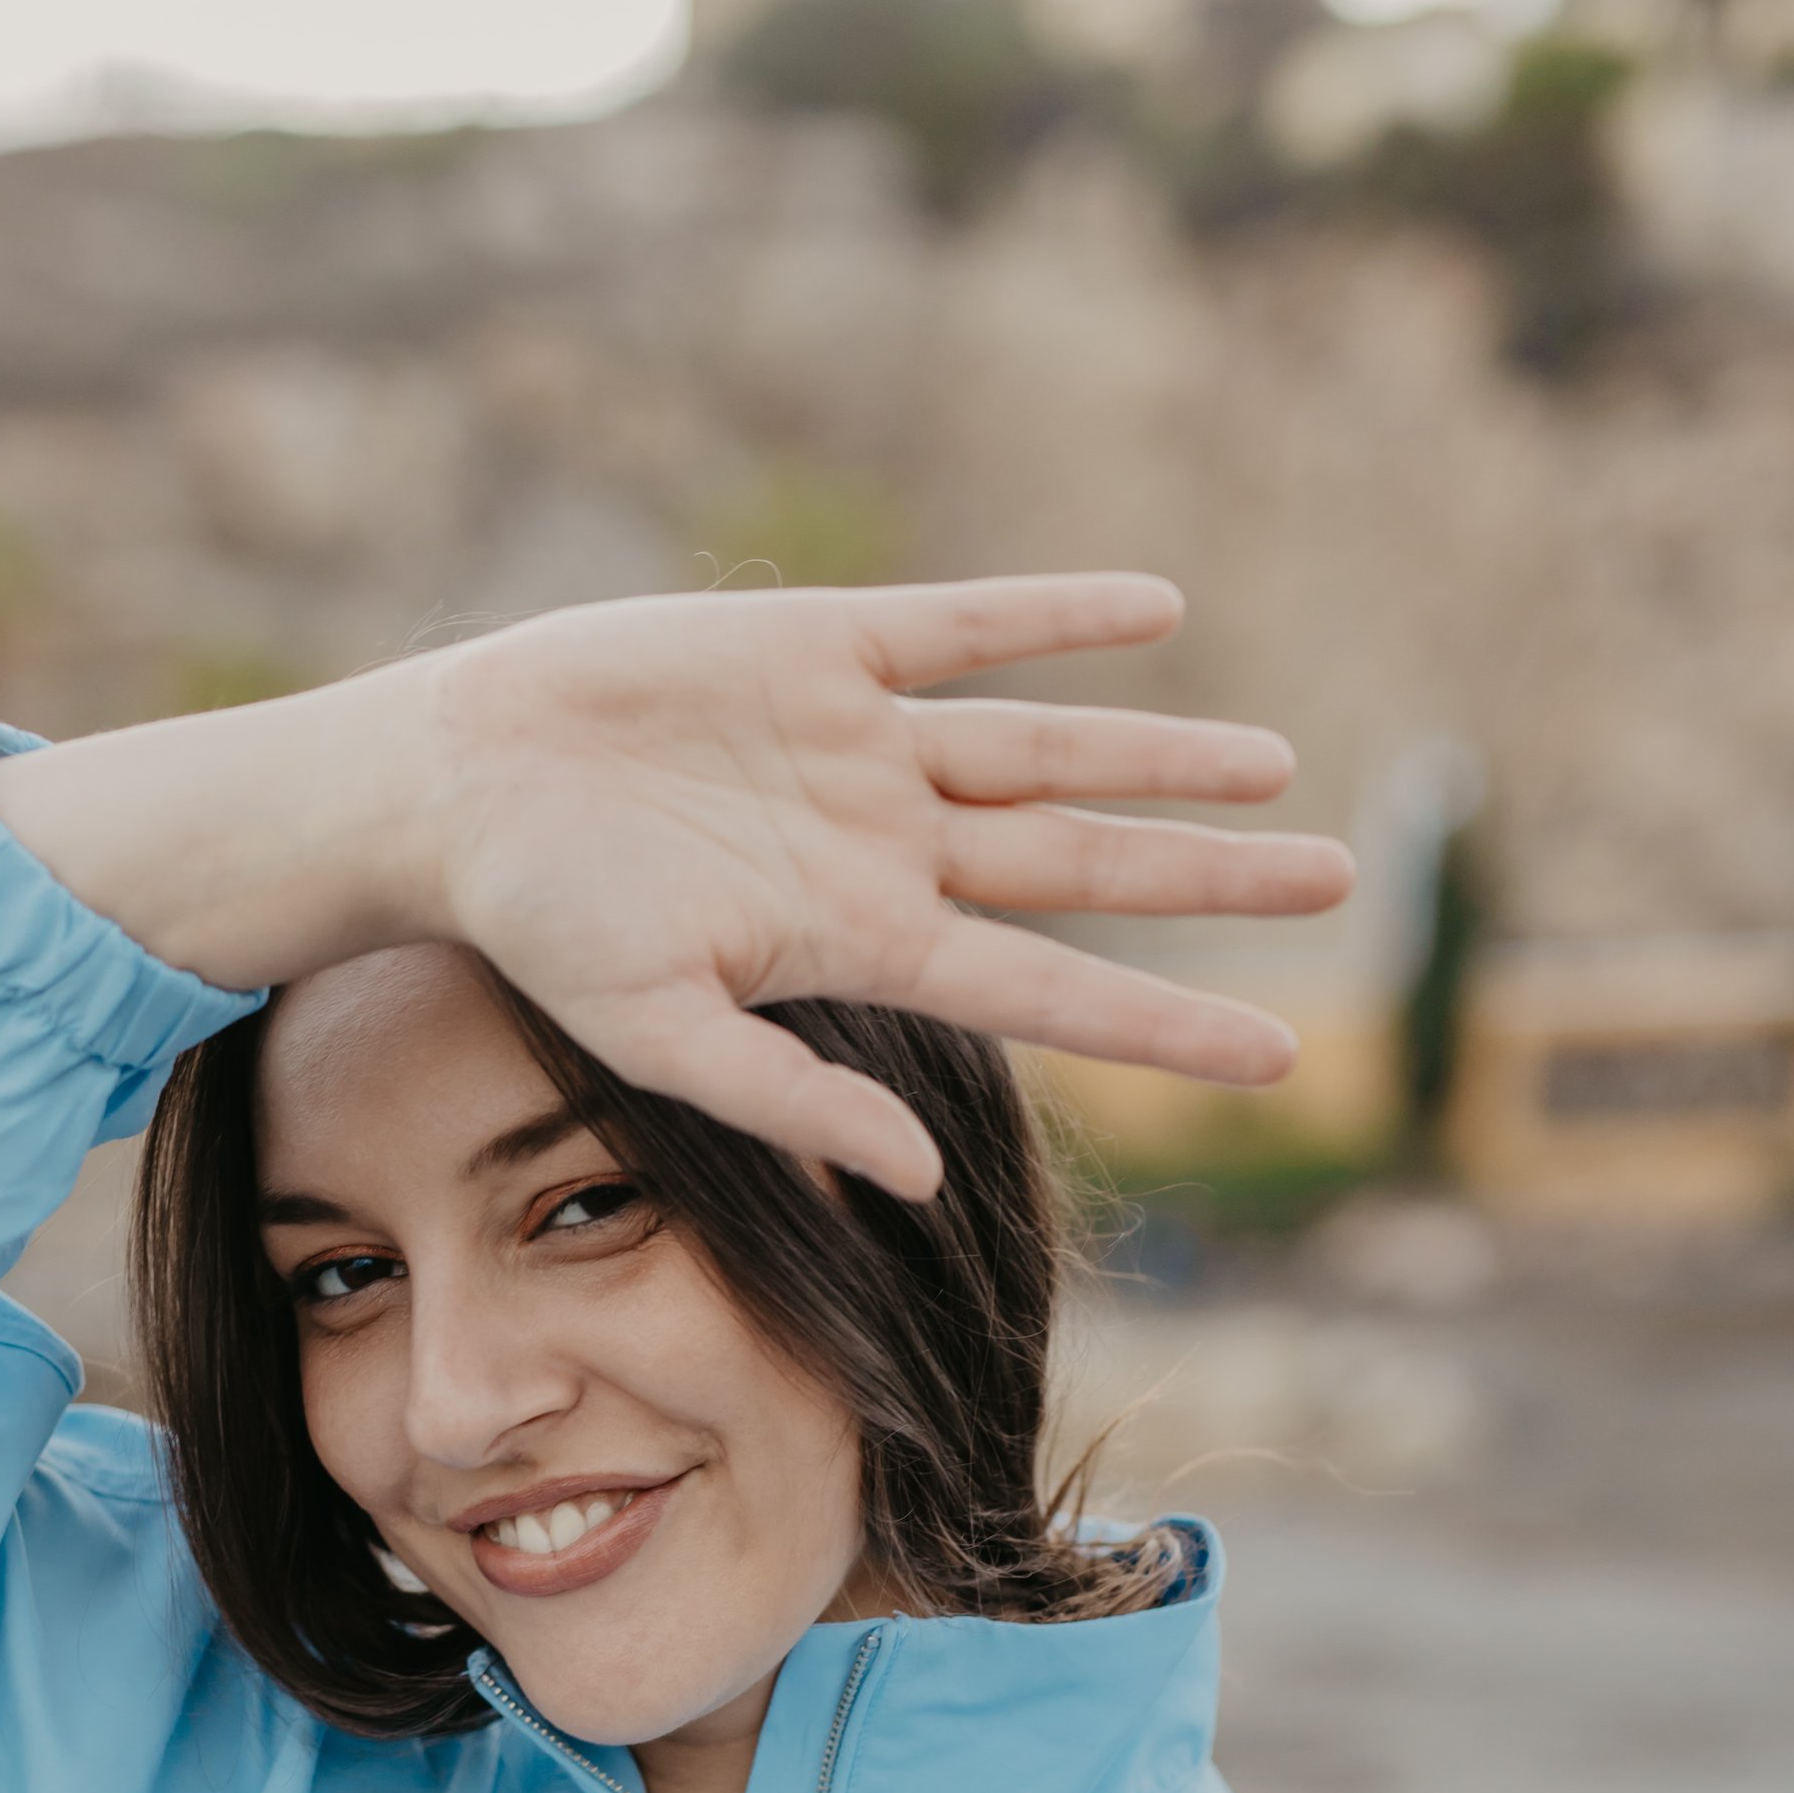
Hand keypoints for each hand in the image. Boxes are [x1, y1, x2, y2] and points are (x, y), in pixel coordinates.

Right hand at [0, 573, 1351, 1197]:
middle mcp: (885, 846)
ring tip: (1283, 769)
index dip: (1169, 1027)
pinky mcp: (823, 646)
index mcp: (861, 946)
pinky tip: (1157, 614)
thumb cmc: (537, 923)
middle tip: (1342, 885)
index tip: (1290, 1061)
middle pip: (1083, 864)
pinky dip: (1055, 618)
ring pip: (1049, 749)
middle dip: (1208, 880)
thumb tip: (918, 1178)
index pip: (1050, 991)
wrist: (451, 784)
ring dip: (1163, 756)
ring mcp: (861, 744)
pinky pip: (964, 628)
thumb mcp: (656, 1034)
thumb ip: (789, 1098)